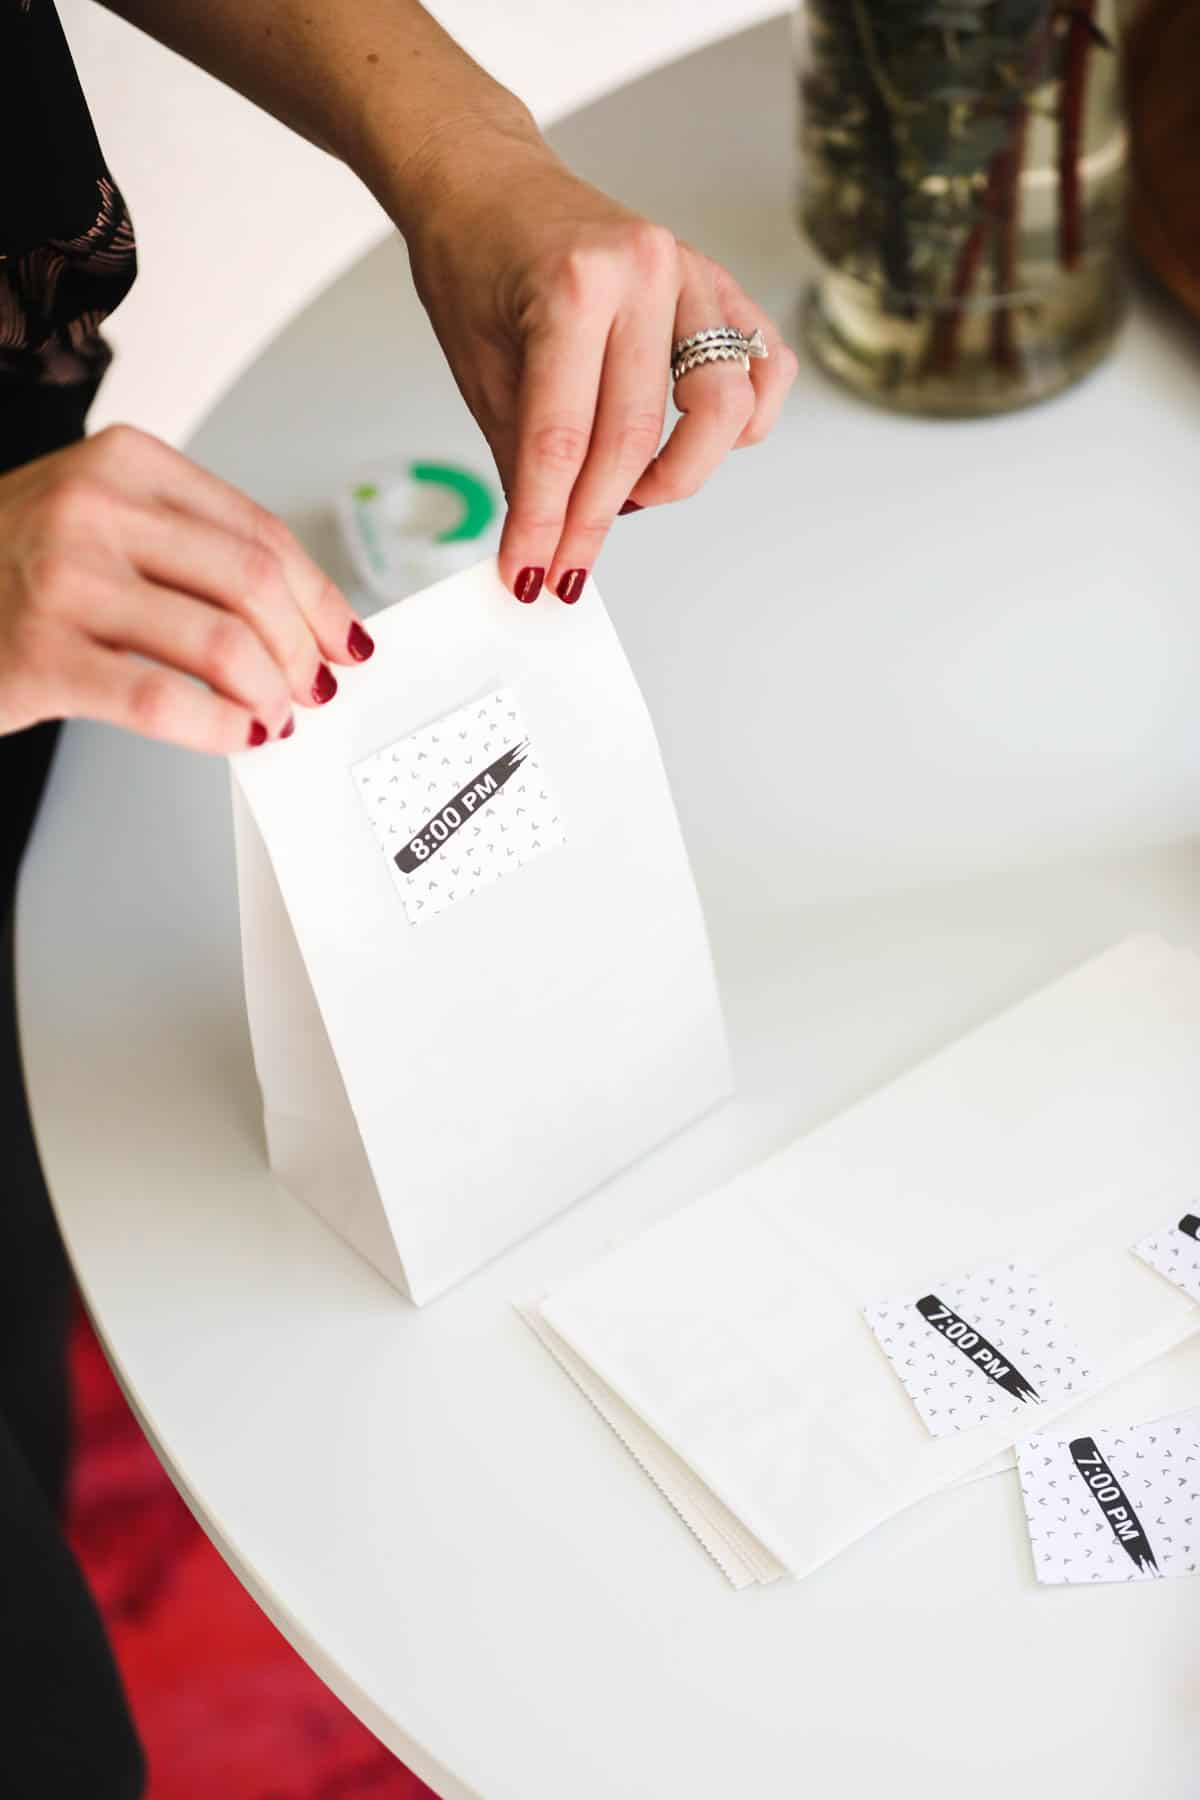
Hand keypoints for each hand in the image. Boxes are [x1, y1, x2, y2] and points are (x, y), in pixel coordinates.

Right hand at [0, 424, 373, 751]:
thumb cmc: (10, 567)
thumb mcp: (98, 518)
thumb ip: (190, 548)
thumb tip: (302, 616)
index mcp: (123, 462)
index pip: (258, 531)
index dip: (318, 596)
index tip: (342, 638)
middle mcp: (93, 508)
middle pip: (254, 582)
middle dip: (302, 647)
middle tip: (312, 686)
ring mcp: (63, 580)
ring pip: (223, 643)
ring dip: (270, 694)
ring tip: (272, 716)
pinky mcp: (40, 656)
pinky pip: (166, 701)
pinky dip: (221, 727)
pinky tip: (236, 735)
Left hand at [403, 134, 797, 604]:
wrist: (488, 182)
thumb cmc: (476, 260)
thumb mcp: (476, 366)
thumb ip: (521, 456)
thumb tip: (545, 544)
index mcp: (571, 286)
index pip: (562, 440)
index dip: (545, 522)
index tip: (533, 573)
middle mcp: (643, 272)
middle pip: (635, 438)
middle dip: (597, 519)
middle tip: (569, 564)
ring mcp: (692, 273)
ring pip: (721, 410)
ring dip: (677, 477)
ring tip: (630, 498)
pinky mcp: (720, 284)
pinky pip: (763, 366)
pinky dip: (744, 421)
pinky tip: (698, 446)